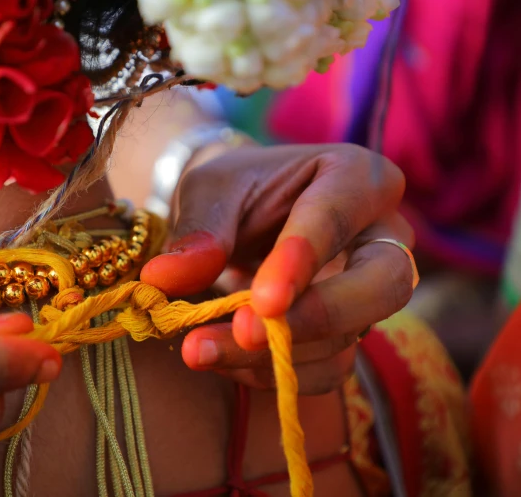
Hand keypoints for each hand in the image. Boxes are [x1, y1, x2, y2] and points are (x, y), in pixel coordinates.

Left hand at [141, 144, 414, 393]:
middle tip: (246, 331)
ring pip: (350, 338)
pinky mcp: (349, 334)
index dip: (303, 258)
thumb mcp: (209, 190)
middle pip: (385, 284)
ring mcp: (371, 292)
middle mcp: (382, 236)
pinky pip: (326, 369)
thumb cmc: (236, 190)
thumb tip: (166, 279)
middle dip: (316, 317)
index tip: (262, 300)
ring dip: (276, 357)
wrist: (245, 217)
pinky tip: (218, 358)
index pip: (339, 216)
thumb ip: (196, 229)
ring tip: (199, 350)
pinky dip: (270, 373)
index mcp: (357, 177)